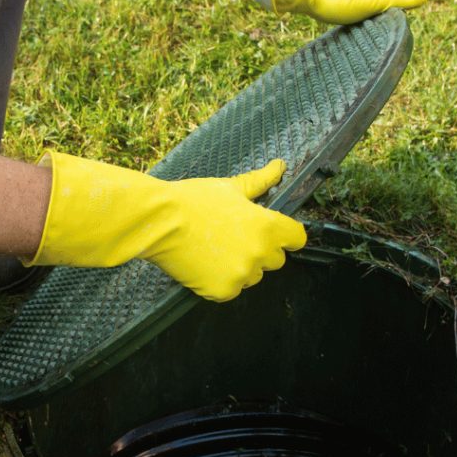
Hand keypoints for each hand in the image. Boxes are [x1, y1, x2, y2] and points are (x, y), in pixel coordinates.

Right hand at [24, 153, 306, 300]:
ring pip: (252, 276)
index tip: (274, 234)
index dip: (286, 235)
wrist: (159, 221)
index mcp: (268, 226)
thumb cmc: (193, 201)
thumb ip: (261, 180)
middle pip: (276, 260)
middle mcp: (260, 254)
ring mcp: (242, 275)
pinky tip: (204, 263)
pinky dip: (220, 281)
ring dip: (241, 267)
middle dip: (260, 251)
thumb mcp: (230, 188)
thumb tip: (280, 166)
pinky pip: (231, 289)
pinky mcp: (223, 291)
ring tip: (215, 249)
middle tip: (233, 238)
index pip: (297, 238)